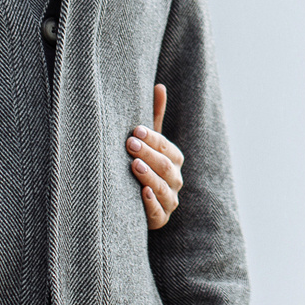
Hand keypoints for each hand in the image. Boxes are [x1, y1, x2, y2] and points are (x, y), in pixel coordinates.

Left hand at [131, 84, 186, 228]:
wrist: (135, 203)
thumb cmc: (142, 166)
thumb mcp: (148, 143)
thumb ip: (154, 118)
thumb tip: (159, 85)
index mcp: (174, 161)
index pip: (167, 148)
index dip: (153, 140)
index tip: (135, 131)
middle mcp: (175, 181)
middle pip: (166, 167)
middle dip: (149, 155)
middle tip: (129, 144)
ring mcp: (169, 201)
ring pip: (162, 189)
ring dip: (149, 176)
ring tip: (134, 165)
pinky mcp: (159, 219)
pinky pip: (157, 212)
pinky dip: (151, 203)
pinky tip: (141, 193)